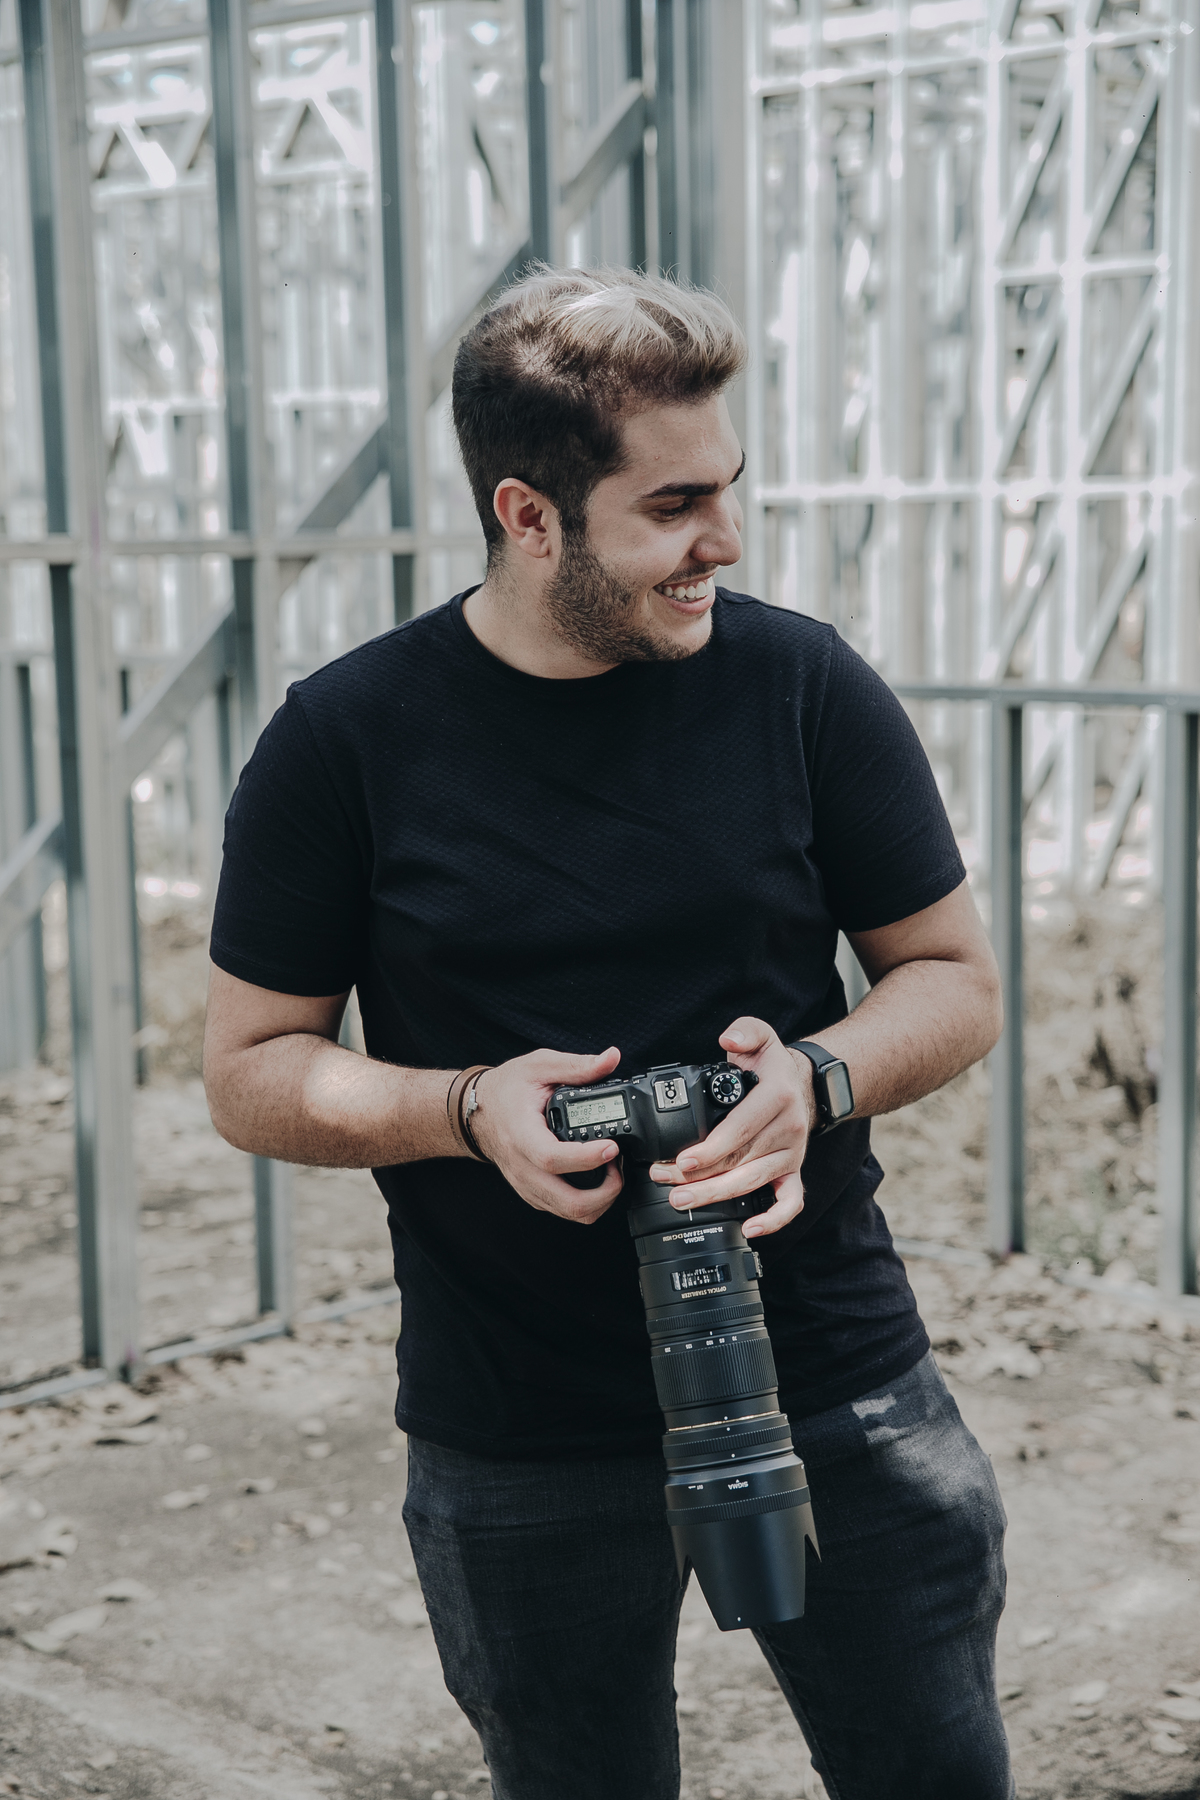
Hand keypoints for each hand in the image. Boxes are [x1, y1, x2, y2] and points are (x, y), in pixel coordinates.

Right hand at [466, 1046, 625, 1223]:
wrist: (478, 1111)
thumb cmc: (505, 1090)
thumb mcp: (539, 1066)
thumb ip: (577, 1066)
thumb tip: (611, 1059)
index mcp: (522, 1135)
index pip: (552, 1158)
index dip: (586, 1158)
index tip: (611, 1147)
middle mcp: (523, 1167)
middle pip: (566, 1202)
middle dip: (605, 1194)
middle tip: (619, 1167)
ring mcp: (527, 1184)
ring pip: (568, 1212)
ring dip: (599, 1200)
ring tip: (611, 1171)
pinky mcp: (532, 1192)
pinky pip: (561, 1209)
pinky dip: (586, 1201)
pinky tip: (596, 1177)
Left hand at [647, 1018, 817, 1237]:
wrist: (804, 1086)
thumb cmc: (772, 1066)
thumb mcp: (760, 1036)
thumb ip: (745, 1030)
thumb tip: (729, 1040)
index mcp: (777, 1097)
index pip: (740, 1128)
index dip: (710, 1148)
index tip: (683, 1159)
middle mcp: (788, 1129)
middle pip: (740, 1160)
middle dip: (699, 1176)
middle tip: (667, 1183)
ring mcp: (792, 1154)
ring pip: (754, 1182)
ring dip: (716, 1195)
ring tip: (683, 1200)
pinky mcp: (793, 1171)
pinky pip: (790, 1202)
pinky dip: (773, 1220)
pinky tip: (750, 1228)